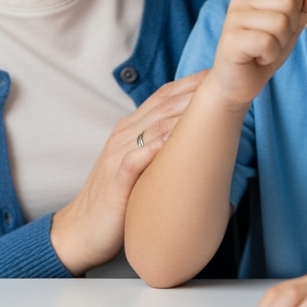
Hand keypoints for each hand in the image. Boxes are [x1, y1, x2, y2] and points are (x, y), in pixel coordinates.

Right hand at [51, 70, 205, 274]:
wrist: (81, 232)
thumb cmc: (119, 199)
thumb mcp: (141, 166)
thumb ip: (162, 147)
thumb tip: (202, 140)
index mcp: (131, 129)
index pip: (164, 96)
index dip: (192, 83)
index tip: (221, 74)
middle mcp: (124, 136)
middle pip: (163, 105)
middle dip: (195, 92)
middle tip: (225, 82)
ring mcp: (117, 157)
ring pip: (152, 127)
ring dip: (181, 115)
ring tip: (211, 107)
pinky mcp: (114, 183)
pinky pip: (134, 160)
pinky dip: (153, 149)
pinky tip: (172, 142)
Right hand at [209, 0, 306, 107]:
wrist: (238, 84)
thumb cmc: (264, 52)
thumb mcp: (291, 27)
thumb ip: (304, 6)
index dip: (296, 8)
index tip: (279, 26)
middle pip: (289, 1)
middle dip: (289, 28)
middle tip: (271, 41)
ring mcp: (233, 17)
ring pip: (281, 23)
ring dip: (279, 44)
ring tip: (263, 50)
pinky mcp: (231, 39)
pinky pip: (268, 42)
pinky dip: (270, 56)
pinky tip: (256, 58)